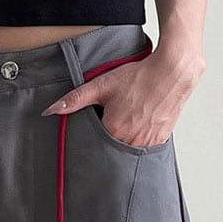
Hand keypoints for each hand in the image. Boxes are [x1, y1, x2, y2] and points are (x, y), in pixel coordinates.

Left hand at [40, 42, 205, 147]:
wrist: (172, 72)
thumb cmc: (139, 77)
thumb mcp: (102, 85)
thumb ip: (75, 99)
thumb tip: (51, 110)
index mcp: (113, 131)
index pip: (94, 144)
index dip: (93, 134)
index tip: (97, 124)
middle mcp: (130, 142)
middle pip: (111, 148)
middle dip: (108, 138)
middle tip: (115, 119)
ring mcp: (147, 143)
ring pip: (128, 149)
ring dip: (124, 140)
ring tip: (128, 119)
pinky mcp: (160, 141)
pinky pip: (144, 147)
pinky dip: (140, 138)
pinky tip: (141, 122)